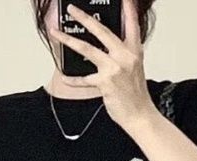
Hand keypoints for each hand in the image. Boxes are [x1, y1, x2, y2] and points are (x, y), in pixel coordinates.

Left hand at [48, 0, 156, 133]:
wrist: (140, 114)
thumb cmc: (136, 94)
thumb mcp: (135, 67)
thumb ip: (123, 53)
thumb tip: (108, 45)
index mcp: (134, 50)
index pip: (131, 24)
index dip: (127, 9)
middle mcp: (125, 56)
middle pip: (102, 31)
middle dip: (85, 18)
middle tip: (72, 10)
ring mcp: (114, 68)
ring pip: (87, 49)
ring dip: (69, 41)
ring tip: (57, 34)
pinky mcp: (105, 83)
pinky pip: (84, 79)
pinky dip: (73, 79)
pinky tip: (65, 77)